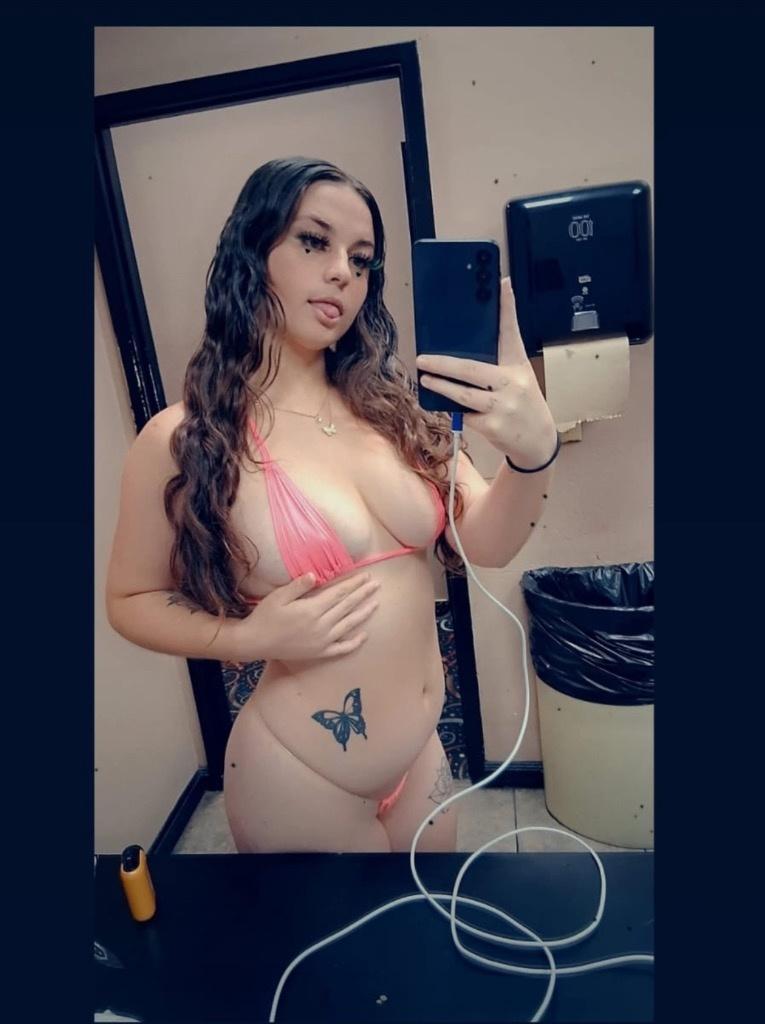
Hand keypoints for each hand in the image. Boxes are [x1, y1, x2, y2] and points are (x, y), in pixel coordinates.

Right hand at [231, 572, 381, 662]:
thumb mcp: (278, 596)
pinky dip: (354, 642)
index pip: (339, 594)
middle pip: (347, 607)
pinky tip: (364, 635)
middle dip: (363, 594)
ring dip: (363, 614)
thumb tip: (315, 575)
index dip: (354, 584)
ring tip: (376, 604)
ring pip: (349, 625)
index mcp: (312, 609)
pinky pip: (341, 649)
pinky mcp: (319, 652)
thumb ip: (298, 586)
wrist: (255, 642)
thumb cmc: (265, 616)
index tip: (366, 576)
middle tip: (377, 585)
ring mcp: (322, 641)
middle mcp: (321, 625)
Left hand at [416, 277, 557, 467]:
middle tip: (422, 359)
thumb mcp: (519, 375)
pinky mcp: (492, 427)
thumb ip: (499, 357)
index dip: (507, 307)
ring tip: (426, 379)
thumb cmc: (523, 402)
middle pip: (471, 369)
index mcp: (518, 365)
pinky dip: (455, 410)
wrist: (538, 440)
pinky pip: (465, 415)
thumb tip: (471, 341)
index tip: (500, 282)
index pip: (511, 332)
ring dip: (441, 387)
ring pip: (463, 394)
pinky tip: (446, 405)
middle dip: (443, 364)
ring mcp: (502, 406)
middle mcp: (511, 383)